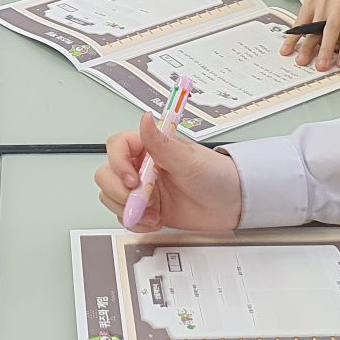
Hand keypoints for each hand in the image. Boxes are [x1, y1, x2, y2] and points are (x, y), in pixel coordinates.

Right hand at [94, 114, 242, 232]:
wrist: (232, 205)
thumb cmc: (217, 176)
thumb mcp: (189, 160)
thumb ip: (161, 142)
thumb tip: (145, 118)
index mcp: (149, 147)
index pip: (116, 147)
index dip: (118, 164)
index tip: (134, 180)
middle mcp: (142, 166)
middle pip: (107, 174)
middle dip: (120, 192)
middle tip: (145, 200)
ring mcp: (143, 189)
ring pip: (111, 196)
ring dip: (129, 208)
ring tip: (154, 212)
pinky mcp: (146, 209)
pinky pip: (124, 215)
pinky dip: (136, 221)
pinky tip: (155, 220)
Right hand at [285, 0, 339, 70]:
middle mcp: (337, 5)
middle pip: (330, 29)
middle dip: (325, 49)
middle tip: (320, 66)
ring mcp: (321, 4)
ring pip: (313, 28)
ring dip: (307, 46)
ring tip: (302, 60)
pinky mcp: (308, 3)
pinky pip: (299, 23)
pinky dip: (293, 37)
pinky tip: (288, 48)